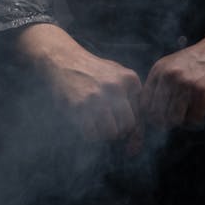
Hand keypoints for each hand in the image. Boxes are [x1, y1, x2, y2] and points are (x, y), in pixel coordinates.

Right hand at [15, 23, 142, 146]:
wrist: (64, 59)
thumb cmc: (94, 72)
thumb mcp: (117, 77)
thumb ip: (131, 102)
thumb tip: (135, 144)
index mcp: (130, 79)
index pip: (140, 113)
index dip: (130, 121)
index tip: (120, 121)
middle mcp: (116, 87)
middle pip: (127, 125)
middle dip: (119, 129)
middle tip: (108, 122)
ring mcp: (98, 97)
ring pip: (111, 132)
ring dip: (104, 133)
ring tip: (96, 122)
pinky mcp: (80, 105)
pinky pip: (92, 134)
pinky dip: (90, 134)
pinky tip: (86, 122)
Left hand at [140, 30, 204, 129]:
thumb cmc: (199, 61)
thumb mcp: (173, 65)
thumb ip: (160, 83)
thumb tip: (149, 111)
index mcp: (159, 70)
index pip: (145, 104)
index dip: (152, 115)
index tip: (162, 116)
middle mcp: (170, 76)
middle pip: (159, 115)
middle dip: (168, 121)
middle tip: (179, 116)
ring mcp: (186, 84)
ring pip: (175, 119)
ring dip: (183, 121)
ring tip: (191, 112)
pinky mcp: (203, 92)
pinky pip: (193, 119)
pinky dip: (197, 120)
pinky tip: (202, 110)